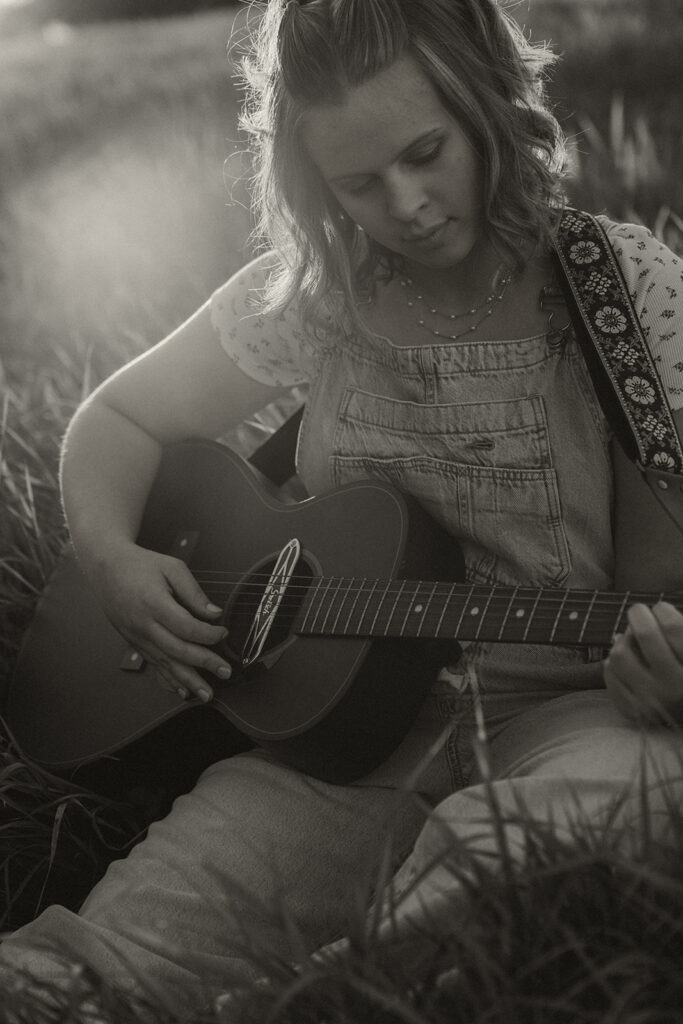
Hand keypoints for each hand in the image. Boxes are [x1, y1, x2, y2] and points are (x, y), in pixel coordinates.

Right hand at [88, 541, 232, 700]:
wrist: (105, 568)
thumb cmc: (140, 565)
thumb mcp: (172, 568)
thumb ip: (194, 592)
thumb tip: (214, 614)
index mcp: (154, 603)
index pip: (186, 627)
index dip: (208, 634)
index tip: (223, 633)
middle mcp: (144, 625)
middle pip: (177, 650)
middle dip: (204, 663)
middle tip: (226, 671)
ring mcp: (137, 636)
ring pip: (165, 663)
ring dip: (188, 681)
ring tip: (206, 694)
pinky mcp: (134, 642)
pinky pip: (153, 664)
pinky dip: (169, 679)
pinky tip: (182, 690)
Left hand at [603, 601, 682, 725]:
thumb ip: (678, 634)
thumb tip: (654, 613)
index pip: (673, 627)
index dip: (664, 610)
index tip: (661, 608)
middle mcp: (673, 687)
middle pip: (645, 636)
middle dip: (639, 615)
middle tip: (639, 611)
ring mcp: (650, 701)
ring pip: (620, 655)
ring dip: (623, 641)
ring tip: (631, 640)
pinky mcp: (633, 712)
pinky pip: (610, 676)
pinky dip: (613, 664)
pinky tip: (624, 661)